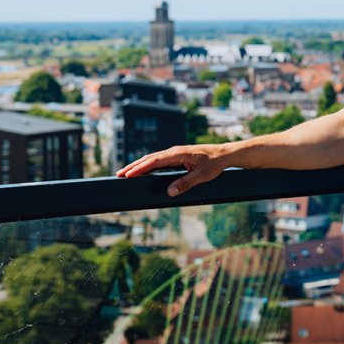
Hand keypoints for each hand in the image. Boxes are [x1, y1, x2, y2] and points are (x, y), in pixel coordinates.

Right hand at [116, 143, 235, 196]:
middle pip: (149, 158)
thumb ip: (186, 183)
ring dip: (139, 165)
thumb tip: (170, 192)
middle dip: (133, 166)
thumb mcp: (202, 176)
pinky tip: (142, 170)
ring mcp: (175, 153)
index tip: (127, 174)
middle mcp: (174, 151)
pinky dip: (148, 164)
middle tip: (118, 174)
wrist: (225, 154)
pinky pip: (159, 160)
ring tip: (125, 172)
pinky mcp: (178, 156)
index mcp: (178, 154)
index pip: (154, 161)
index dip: (140, 168)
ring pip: (153, 158)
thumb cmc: (215, 164)